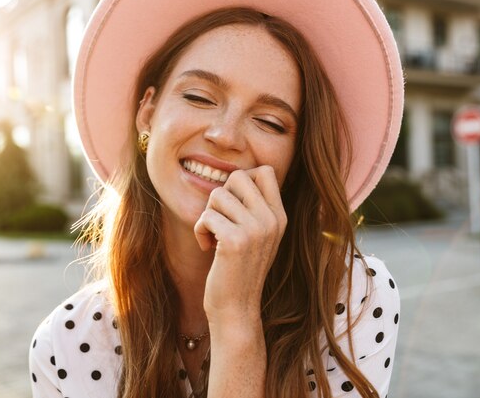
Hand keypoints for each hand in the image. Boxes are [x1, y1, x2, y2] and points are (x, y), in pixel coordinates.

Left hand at [194, 165, 287, 326]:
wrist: (236, 309)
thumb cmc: (238, 270)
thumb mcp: (257, 236)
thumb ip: (254, 208)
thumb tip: (236, 176)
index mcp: (280, 217)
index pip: (266, 171)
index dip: (243, 180)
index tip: (233, 205)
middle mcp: (272, 220)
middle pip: (238, 177)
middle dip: (221, 195)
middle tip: (220, 219)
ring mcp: (256, 230)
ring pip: (218, 195)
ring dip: (208, 215)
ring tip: (213, 236)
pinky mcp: (235, 241)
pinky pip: (206, 215)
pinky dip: (200, 230)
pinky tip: (207, 247)